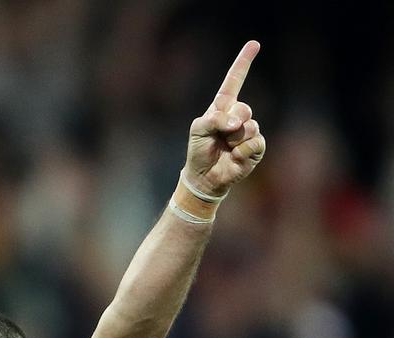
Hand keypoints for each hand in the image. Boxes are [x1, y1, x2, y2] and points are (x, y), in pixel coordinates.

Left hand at [184, 40, 265, 196]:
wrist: (203, 176)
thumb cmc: (199, 150)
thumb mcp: (198, 129)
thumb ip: (214, 119)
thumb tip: (237, 123)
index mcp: (223, 107)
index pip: (234, 81)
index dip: (244, 62)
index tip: (254, 44)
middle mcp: (239, 117)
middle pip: (244, 108)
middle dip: (231, 122)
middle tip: (222, 135)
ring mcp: (248, 132)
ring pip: (249, 127)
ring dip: (235, 140)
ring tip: (226, 148)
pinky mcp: (255, 149)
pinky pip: (255, 142)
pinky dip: (242, 151)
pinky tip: (234, 157)